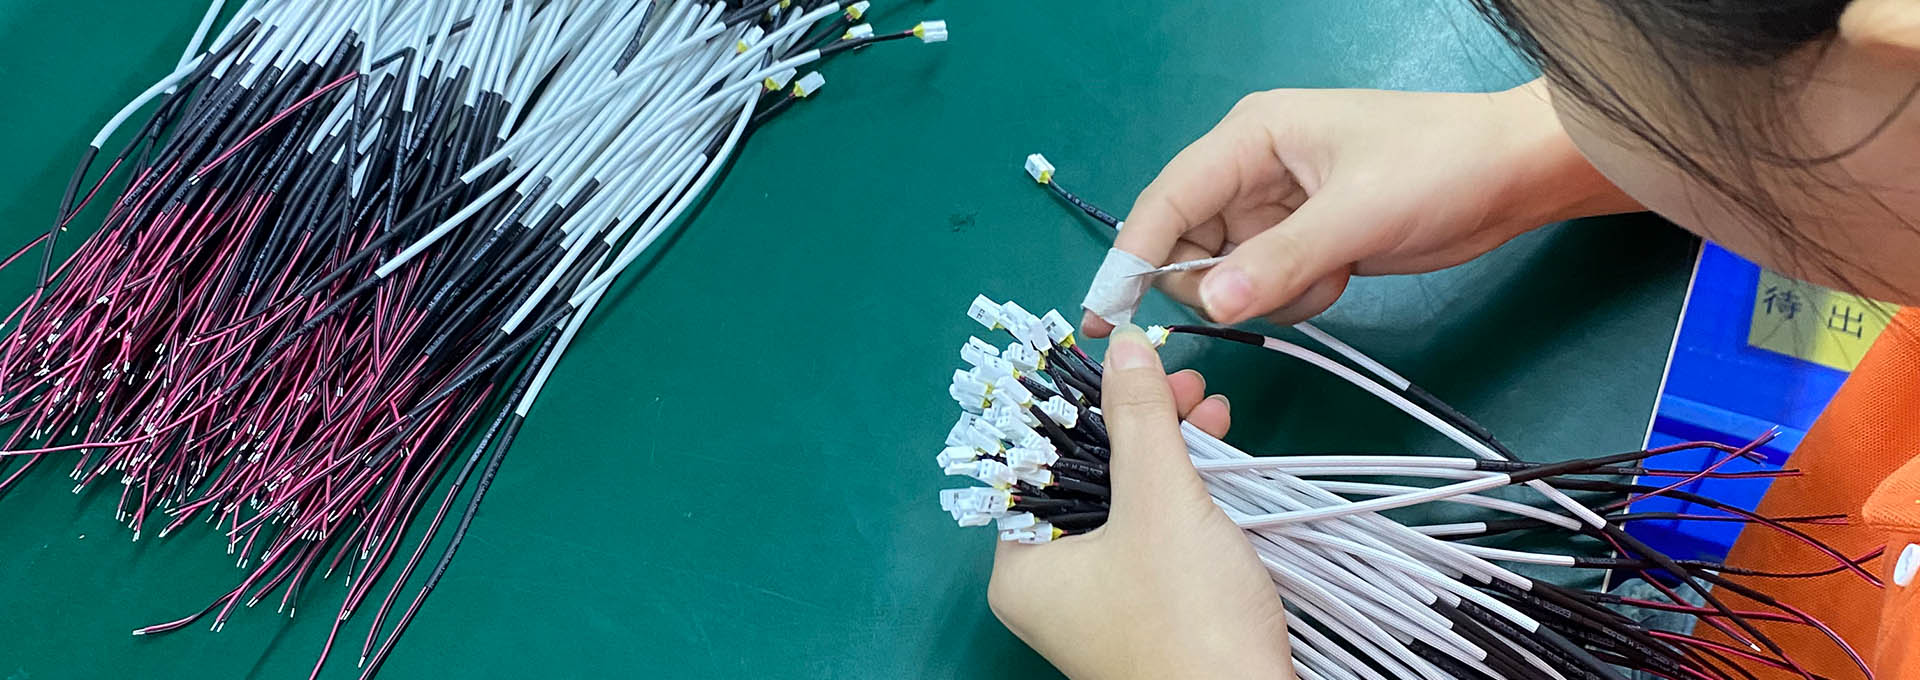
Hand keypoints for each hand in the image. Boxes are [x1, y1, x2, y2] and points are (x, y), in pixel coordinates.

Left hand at [987, 325, 1292, 679]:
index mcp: (1021, 567)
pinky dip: (1181, 495)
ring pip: (1125, 503)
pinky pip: (1154, 535)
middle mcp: (1050, 588)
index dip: (1073, 404)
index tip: (1115, 361)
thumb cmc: (1188, 619)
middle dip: (1134, 422)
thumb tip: (1123, 345)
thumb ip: (1139, 418)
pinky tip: (1214, 455)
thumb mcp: (1160, 501)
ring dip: (1164, 451)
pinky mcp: (1149, 612)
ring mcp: (1100, 604)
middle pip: (1083, 477)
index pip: (1030, 462)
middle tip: (1177, 380)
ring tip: (1206, 406)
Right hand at [1082, 80, 1641, 335]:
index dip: (1129, 257)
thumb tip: (1209, 305)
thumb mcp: (1356, 214)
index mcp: (1251, 137)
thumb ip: (1279, 262)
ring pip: (1225, 274)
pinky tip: (1340, 276)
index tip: (1104, 315)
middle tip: (1269, 295)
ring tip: (1326, 275)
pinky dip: (1293, 297)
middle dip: (1215, 282)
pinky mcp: (1301, 240)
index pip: (1167, 201)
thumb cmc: (1439, 166)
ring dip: (1264, 293)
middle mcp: (1250, 170)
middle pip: (1185, 243)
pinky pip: (1263, 285)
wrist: (1513, 176)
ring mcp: (1275, 208)